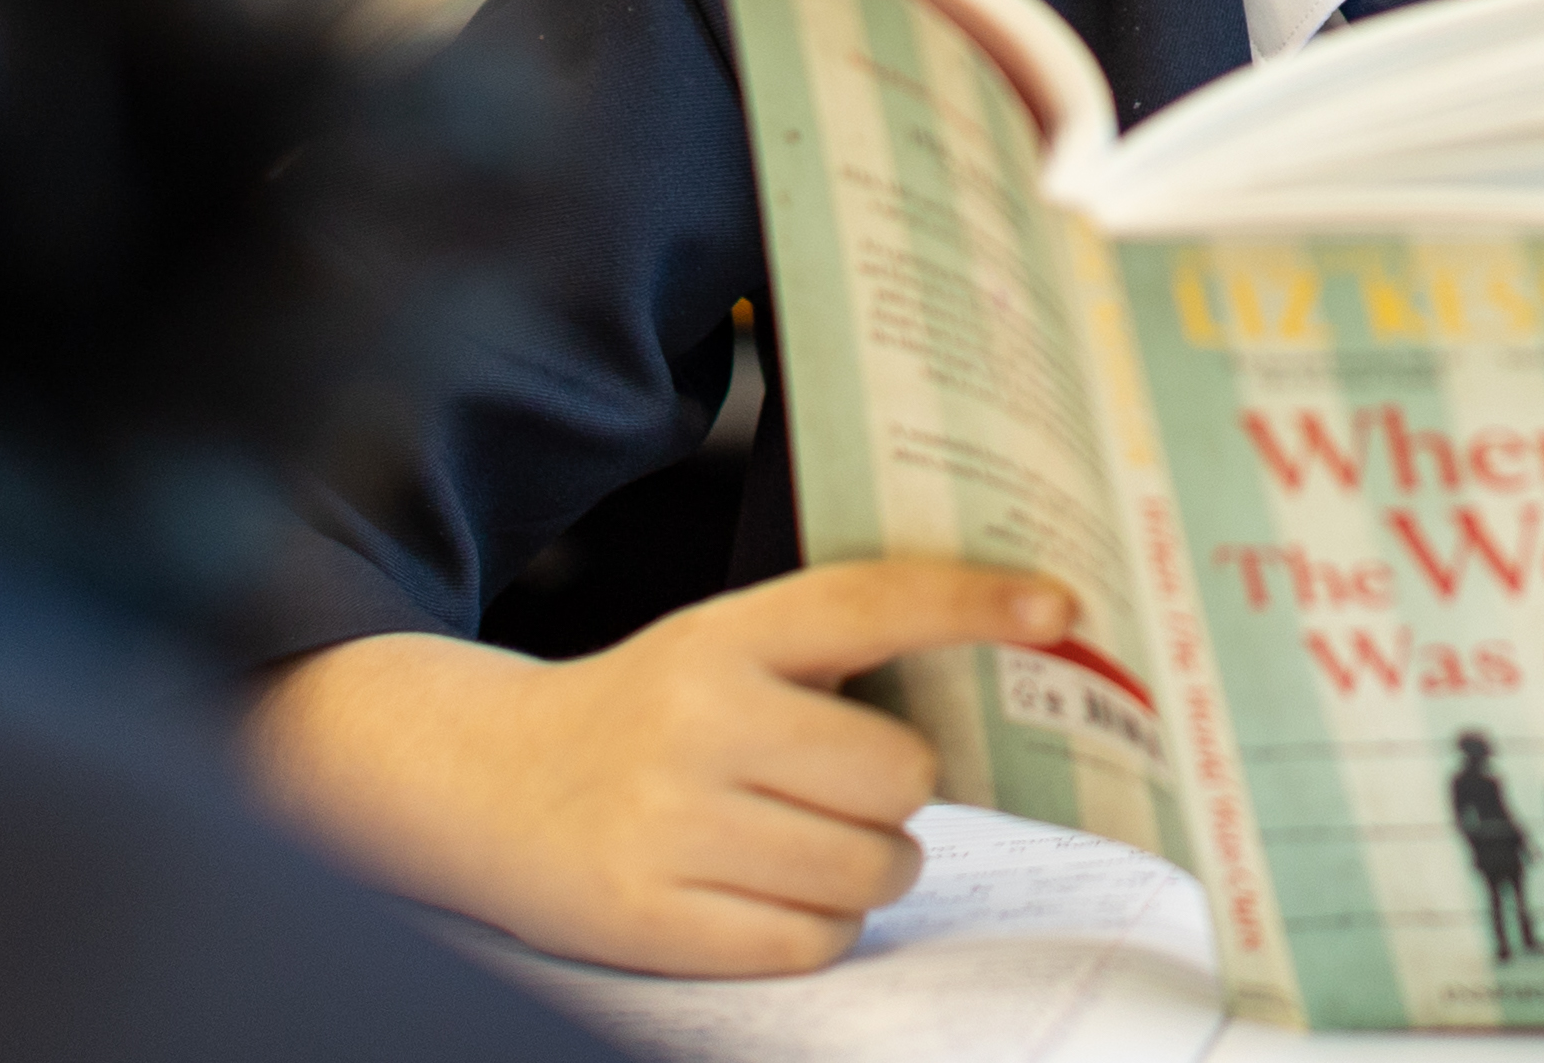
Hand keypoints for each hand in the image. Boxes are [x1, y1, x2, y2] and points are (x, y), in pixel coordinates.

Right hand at [242, 558, 1077, 973]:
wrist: (482, 783)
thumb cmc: (647, 715)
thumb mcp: (723, 648)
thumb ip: (832, 654)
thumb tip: (1001, 664)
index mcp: (727, 635)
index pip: (874, 602)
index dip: (975, 604)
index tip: (1061, 611)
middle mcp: (700, 719)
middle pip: (900, 772)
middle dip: (900, 795)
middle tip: (855, 792)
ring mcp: (670, 823)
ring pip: (868, 868)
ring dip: (868, 869)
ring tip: (806, 845)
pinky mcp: (649, 919)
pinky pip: (809, 942)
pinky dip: (815, 930)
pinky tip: (768, 895)